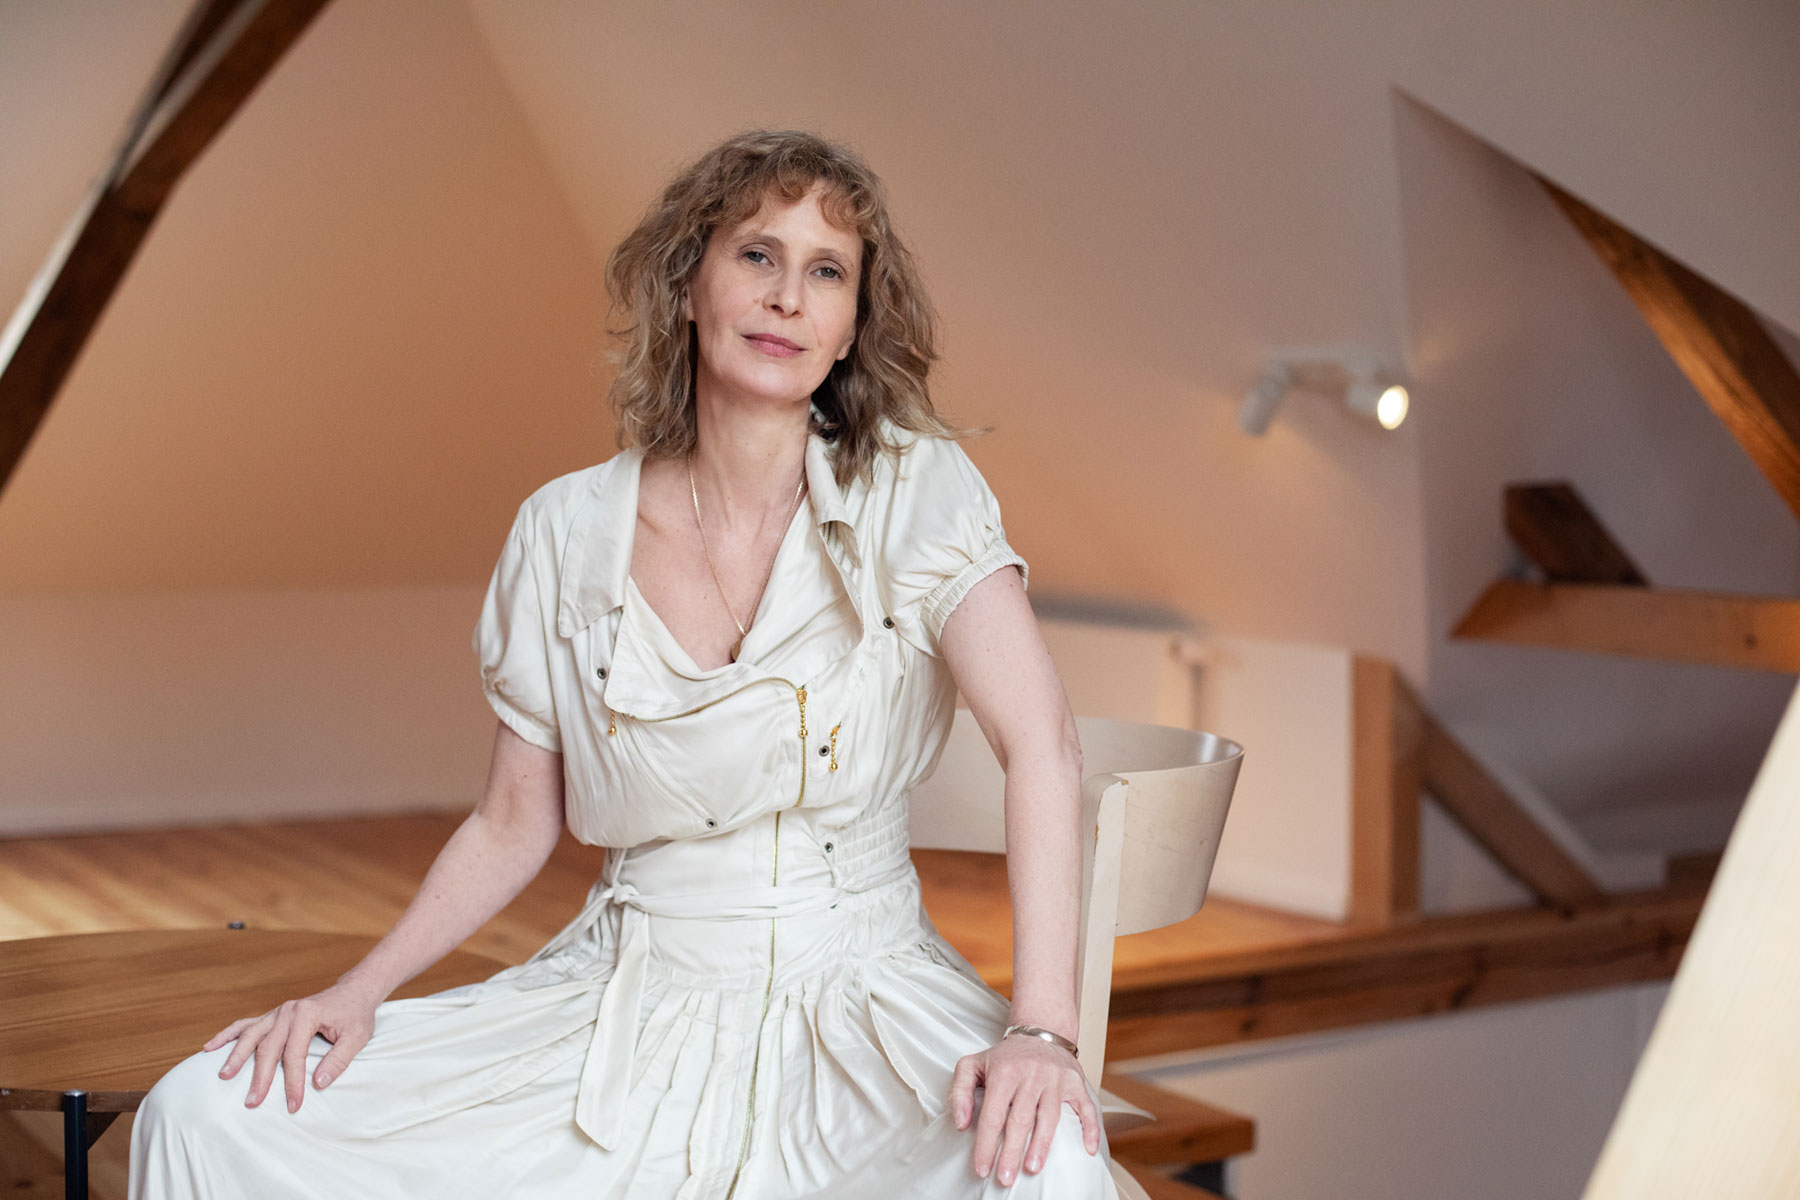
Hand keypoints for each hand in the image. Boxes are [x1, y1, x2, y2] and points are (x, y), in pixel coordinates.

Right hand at [203, 978, 380, 1113]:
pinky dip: (227, 1035)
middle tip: (251, 1103)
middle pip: (268, 1048)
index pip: (295, 1054)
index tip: (293, 1105)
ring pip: (251, 1036)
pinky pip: (245, 1024)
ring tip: (224, 1076)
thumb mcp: (356, 1038)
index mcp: (307, 1015)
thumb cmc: (356, 1016)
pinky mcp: (273, 1016)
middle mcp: (288, 1012)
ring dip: (236, 1056)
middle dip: (260, 1077)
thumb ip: (339, 1060)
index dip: (292, 1082)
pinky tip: (209, 1047)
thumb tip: (318, 1083)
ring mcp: (278, 1012)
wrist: (353, 992)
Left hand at [948, 1030, 1099, 1184]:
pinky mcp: (1075, 1082)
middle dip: (1012, 1152)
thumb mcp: (972, 1065)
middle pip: (1021, 1120)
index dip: (987, 1144)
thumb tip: (962, 1124)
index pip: (994, 1115)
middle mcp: (1031, 1075)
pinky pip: (1086, 1106)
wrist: (1040, 1030)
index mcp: (1004, 1073)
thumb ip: (960, 1092)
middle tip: (1005, 1178)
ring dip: (1042, 1144)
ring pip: (1050, 1116)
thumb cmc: (1005, 1056)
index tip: (982, 1169)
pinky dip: (1090, 1128)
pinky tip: (1088, 1149)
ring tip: (1033, 1167)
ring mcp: (1055, 1079)